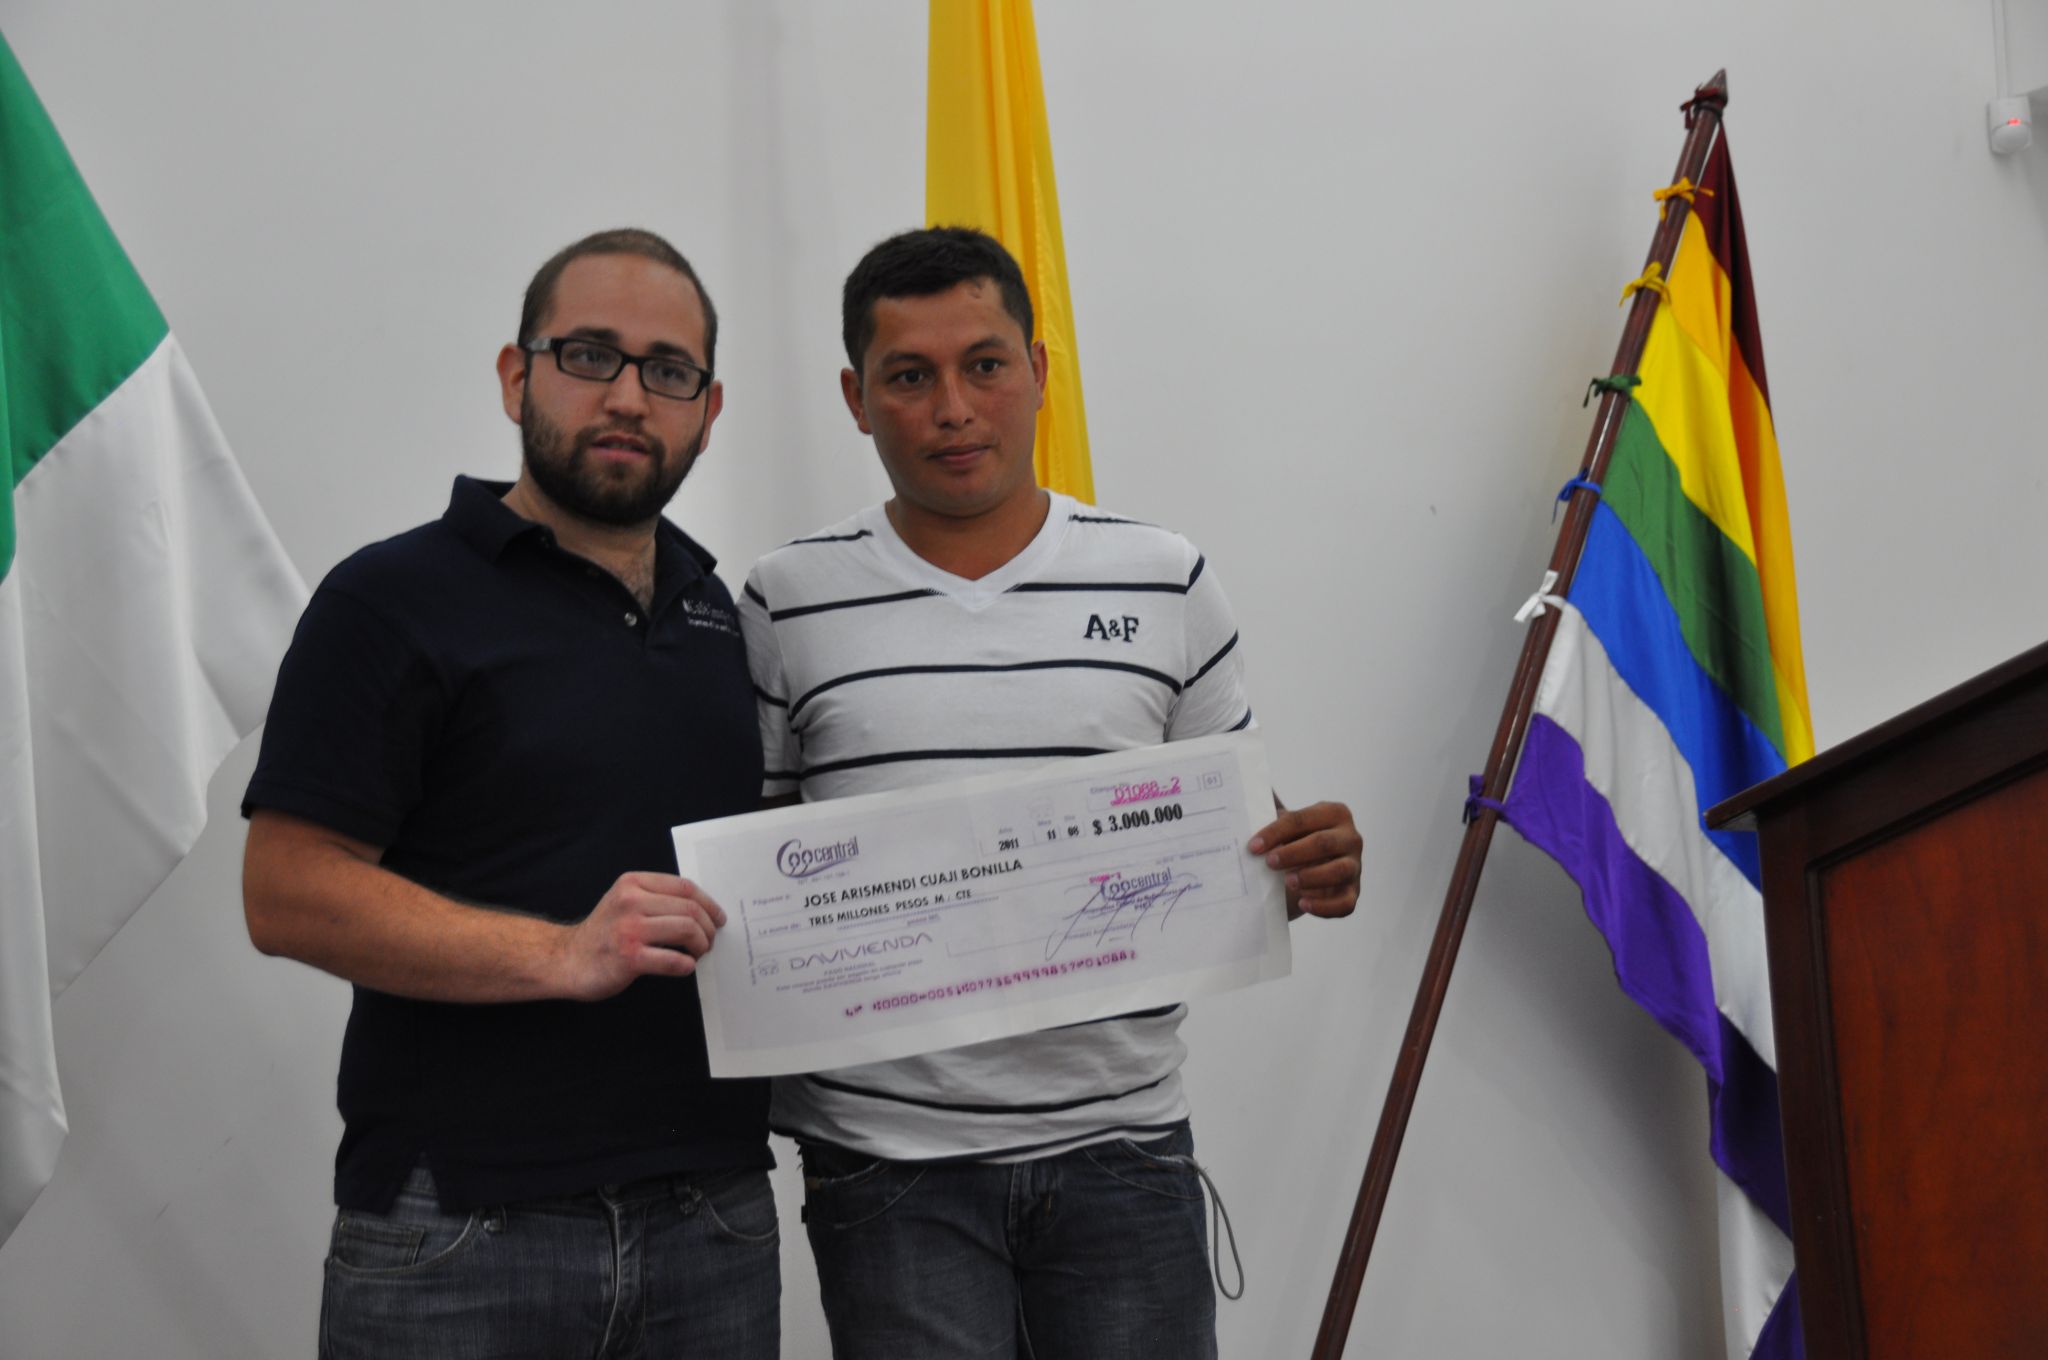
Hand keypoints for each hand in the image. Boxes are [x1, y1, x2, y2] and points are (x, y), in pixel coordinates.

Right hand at [557, 872, 727, 1000]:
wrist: (568, 960)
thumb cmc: (604, 933)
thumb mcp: (625, 901)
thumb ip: (656, 898)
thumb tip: (702, 909)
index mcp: (633, 883)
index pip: (685, 887)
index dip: (709, 904)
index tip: (718, 918)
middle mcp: (631, 901)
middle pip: (690, 908)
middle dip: (708, 928)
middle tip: (709, 941)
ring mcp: (629, 929)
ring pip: (686, 929)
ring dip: (701, 944)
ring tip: (698, 953)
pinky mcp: (629, 957)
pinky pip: (673, 959)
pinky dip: (686, 964)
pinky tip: (685, 966)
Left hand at [1249, 801, 1361, 919]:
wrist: (1306, 870)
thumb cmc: (1293, 841)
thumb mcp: (1284, 822)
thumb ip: (1269, 804)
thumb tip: (1241, 782)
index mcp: (1334, 813)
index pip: (1303, 820)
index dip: (1276, 832)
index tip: (1253, 846)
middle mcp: (1350, 837)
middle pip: (1323, 843)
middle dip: (1293, 853)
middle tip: (1268, 863)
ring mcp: (1354, 866)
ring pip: (1339, 871)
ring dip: (1311, 877)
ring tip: (1287, 882)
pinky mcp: (1352, 893)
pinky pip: (1344, 903)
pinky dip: (1324, 906)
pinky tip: (1303, 904)